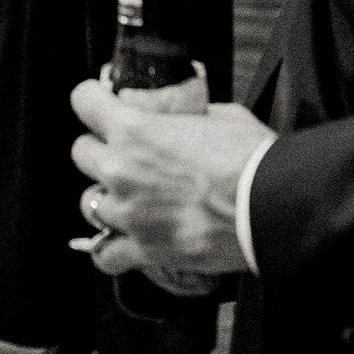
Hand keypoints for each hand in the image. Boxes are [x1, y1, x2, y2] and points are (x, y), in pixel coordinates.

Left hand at [69, 79, 272, 276]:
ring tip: (130, 195)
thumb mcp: (217, 113)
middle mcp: (122, 170)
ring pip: (88, 202)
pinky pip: (105, 254)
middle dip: (101, 147)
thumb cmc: (251, 158)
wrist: (272, 207)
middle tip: (125, 151)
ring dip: (106, 196)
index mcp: (135, 129)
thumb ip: (180, 110)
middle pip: (81, 152)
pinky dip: (110, 247)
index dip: (93, 99)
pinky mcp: (145, 250)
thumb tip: (168, 109)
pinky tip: (122, 238)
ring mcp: (130, 213)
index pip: (83, 101)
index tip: (101, 102)